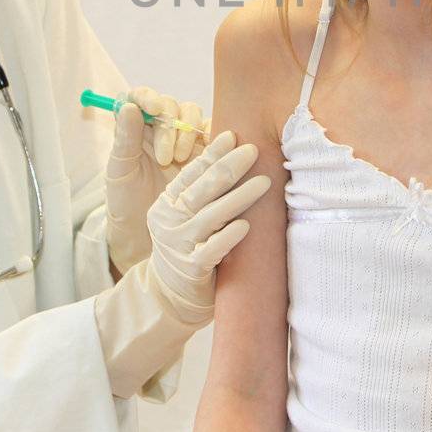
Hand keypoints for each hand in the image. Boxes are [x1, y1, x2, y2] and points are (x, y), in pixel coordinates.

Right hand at [92, 130, 267, 395]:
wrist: (169, 295)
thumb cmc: (188, 246)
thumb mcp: (186, 215)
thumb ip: (203, 190)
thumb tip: (234, 151)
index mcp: (166, 202)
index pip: (191, 172)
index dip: (213, 153)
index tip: (234, 136)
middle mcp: (169, 221)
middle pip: (202, 189)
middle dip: (229, 167)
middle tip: (254, 150)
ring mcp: (179, 245)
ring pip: (211, 216)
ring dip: (239, 197)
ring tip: (265, 182)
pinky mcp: (192, 269)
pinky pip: (213, 250)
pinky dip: (229, 237)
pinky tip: (246, 225)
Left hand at [106, 86, 205, 272]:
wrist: (147, 236)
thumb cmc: (126, 203)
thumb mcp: (120, 172)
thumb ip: (125, 139)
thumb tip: (128, 107)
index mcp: (137, 127)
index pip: (142, 97)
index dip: (148, 96)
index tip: (152, 108)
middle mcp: (162, 129)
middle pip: (173, 107)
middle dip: (171, 126)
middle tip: (165, 156)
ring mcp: (186, 141)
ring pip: (195, 118)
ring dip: (190, 133)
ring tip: (181, 160)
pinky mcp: (206, 155)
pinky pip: (215, 139)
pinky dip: (214, 142)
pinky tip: (207, 158)